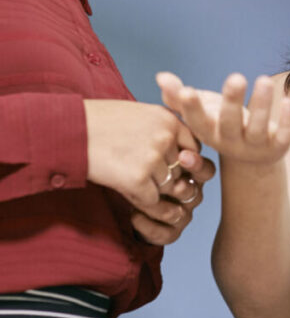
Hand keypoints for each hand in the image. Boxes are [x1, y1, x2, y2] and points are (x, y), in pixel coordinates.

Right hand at [84, 100, 212, 242]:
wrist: (68, 131)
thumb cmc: (100, 123)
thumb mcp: (140, 115)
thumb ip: (164, 131)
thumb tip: (187, 158)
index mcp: (169, 120)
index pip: (194, 149)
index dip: (182, 161)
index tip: (165, 164)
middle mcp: (166, 138)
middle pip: (181, 171)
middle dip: (166, 178)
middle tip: (144, 175)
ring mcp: (153, 159)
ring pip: (167, 188)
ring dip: (152, 191)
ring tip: (130, 179)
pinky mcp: (137, 179)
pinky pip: (151, 202)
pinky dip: (141, 202)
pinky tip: (125, 190)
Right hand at [156, 71, 289, 163]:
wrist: (251, 159)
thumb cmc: (221, 126)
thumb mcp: (202, 112)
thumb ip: (180, 96)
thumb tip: (161, 77)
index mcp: (209, 132)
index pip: (197, 121)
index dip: (191, 108)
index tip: (187, 90)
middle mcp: (230, 141)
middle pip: (229, 123)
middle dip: (232, 101)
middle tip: (236, 77)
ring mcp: (254, 146)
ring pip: (257, 127)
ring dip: (261, 105)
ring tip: (263, 79)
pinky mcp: (277, 147)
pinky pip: (283, 135)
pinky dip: (287, 120)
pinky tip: (289, 100)